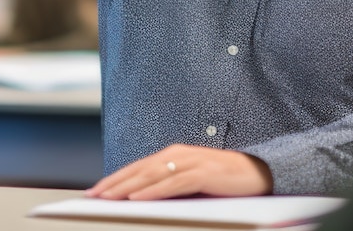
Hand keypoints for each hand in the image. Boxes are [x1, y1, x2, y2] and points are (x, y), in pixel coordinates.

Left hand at [86, 145, 273, 199]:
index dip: (115, 178)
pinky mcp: (202, 173)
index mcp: (175, 154)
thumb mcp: (192, 182)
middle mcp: (179, 154)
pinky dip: (152, 191)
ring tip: (108, 198)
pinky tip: (137, 198)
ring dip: (127, 187)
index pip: (138, 167)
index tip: (96, 191)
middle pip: (140, 170)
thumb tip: (142, 198)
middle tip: (93, 196)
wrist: (260, 173)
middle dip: (114, 183)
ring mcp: (191, 162)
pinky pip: (172, 183)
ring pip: (151, 175)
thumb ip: (170, 185)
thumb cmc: (224, 181)